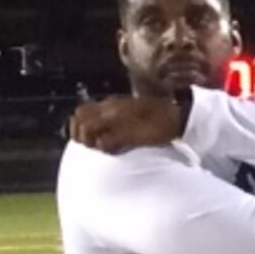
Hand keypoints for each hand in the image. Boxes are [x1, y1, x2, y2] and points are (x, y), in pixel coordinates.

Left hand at [69, 94, 188, 153]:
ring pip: (88, 129)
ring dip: (90, 141)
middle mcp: (110, 109)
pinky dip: (105, 148)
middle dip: (80, 132)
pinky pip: (105, 142)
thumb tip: (96, 131)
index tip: (86, 136)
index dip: (77, 124)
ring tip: (103, 147)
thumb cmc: (156, 117)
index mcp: (110, 104)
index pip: (80, 111)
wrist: (177, 118)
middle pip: (79, 118)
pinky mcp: (127, 133)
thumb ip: (113, 118)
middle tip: (92, 143)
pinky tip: (116, 149)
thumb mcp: (130, 113)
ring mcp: (118, 120)